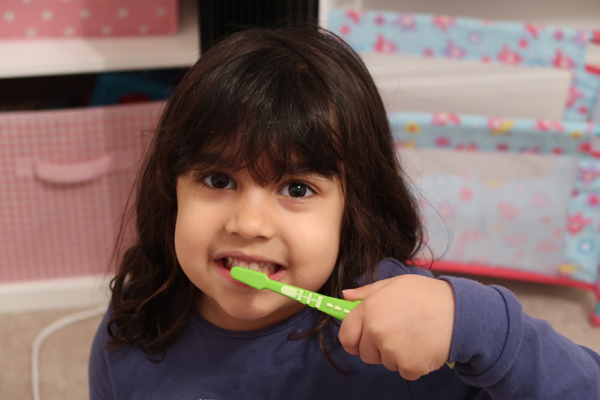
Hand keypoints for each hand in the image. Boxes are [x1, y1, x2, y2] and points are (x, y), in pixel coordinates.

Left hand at [338, 275, 454, 380]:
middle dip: (376, 347)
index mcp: (369, 309)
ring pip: (384, 362)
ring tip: (414, 335)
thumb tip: (345, 296)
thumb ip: (366, 292)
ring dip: (395, 355)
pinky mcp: (409, 366)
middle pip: (365, 353)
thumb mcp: (393, 284)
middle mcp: (376, 331)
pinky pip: (403, 371)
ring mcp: (392, 351)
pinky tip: (423, 346)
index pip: (345, 336)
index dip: (353, 338)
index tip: (361, 338)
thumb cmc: (425, 295)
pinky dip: (412, 363)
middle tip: (397, 332)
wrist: (459, 312)